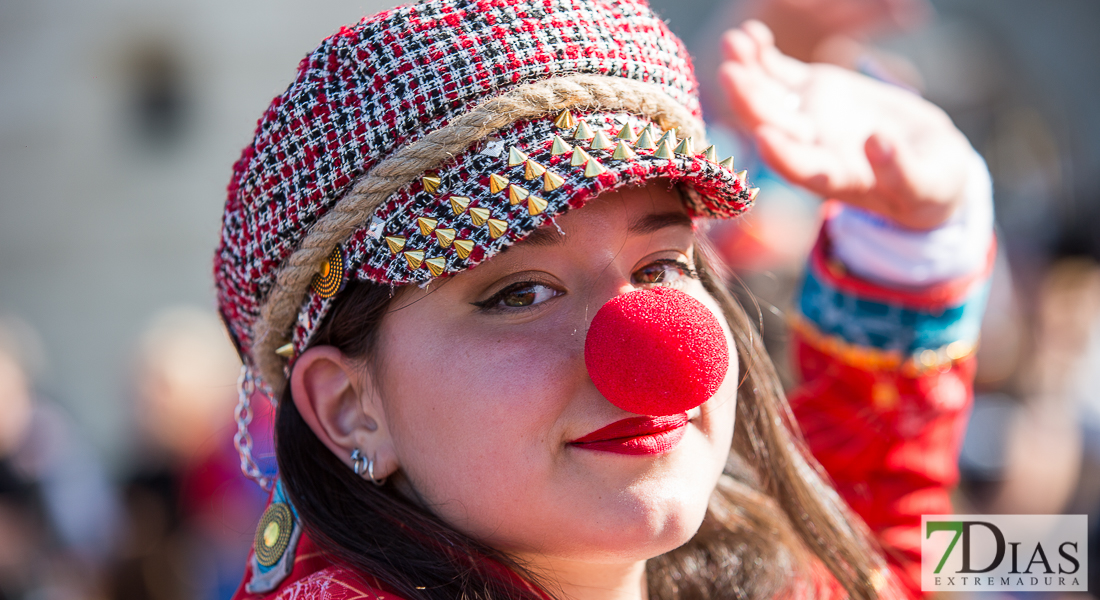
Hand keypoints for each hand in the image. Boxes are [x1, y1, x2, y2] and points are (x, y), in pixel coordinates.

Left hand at [718, 21, 978, 229]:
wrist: (925, 162)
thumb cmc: (929, 185)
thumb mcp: (926, 184)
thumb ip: (902, 170)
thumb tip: (878, 142)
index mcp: (835, 178)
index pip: (801, 169)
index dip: (782, 155)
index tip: (764, 136)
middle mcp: (810, 148)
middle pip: (773, 126)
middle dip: (750, 101)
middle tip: (730, 73)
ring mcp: (806, 118)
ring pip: (767, 96)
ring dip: (747, 71)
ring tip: (733, 42)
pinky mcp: (811, 91)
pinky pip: (779, 72)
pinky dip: (762, 55)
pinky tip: (749, 35)